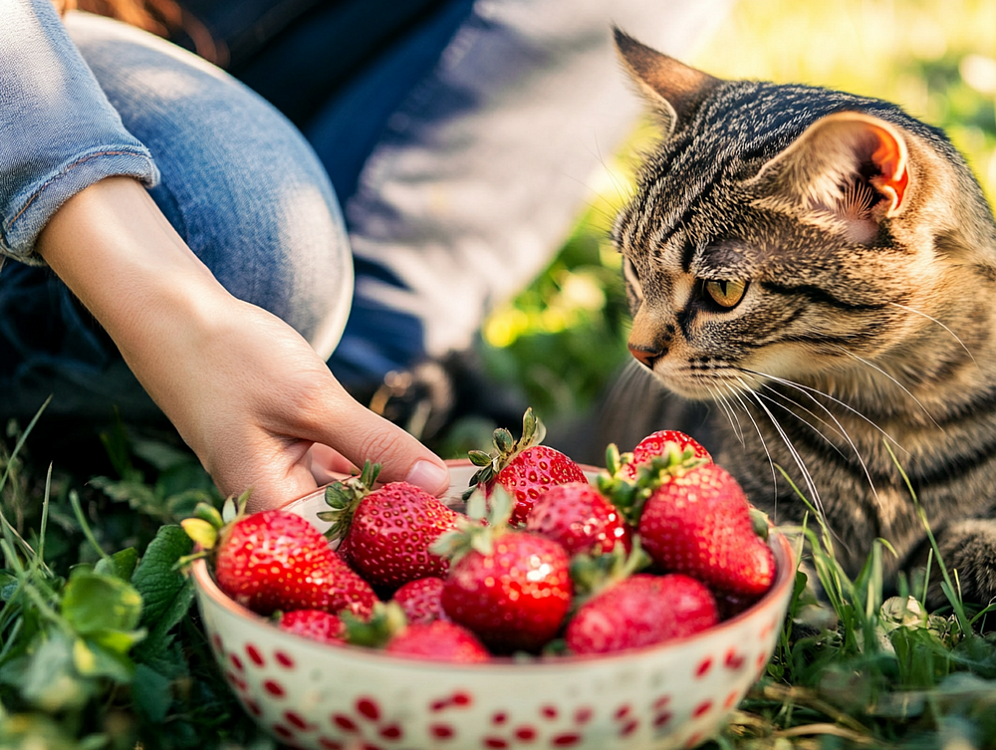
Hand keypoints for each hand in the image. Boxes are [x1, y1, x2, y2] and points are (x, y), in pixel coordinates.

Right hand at [36, 177, 449, 509]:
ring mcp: (284, 478)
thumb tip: (435, 484)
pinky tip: (427, 465)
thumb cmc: (232, 357)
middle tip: (481, 506)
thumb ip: (374, 445)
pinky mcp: (293, 453)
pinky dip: (381, 465)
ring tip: (467, 488)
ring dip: (402, 487)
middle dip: (416, 515)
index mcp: (269, 508)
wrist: (176, 314)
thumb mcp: (312, 401)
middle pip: (356, 524)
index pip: (349, 543)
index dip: (410, 538)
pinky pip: (345, 469)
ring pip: (355, 495)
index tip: (469, 526)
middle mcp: (276, 504)